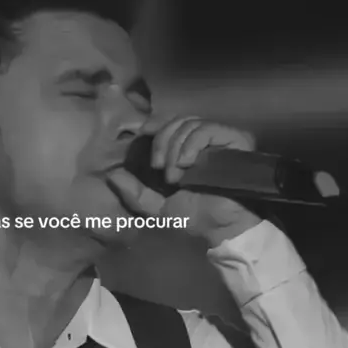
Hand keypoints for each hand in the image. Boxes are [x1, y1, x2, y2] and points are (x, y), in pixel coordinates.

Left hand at [107, 115, 262, 246]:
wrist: (224, 227)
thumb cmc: (196, 216)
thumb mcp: (157, 207)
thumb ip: (135, 193)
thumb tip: (112, 175)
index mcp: (186, 151)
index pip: (168, 124)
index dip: (155, 124)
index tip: (142, 133)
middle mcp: (204, 141)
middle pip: (176, 121)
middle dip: (161, 141)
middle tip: (158, 167)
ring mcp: (220, 138)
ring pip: (189, 123)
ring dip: (175, 147)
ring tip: (175, 174)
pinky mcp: (235, 138)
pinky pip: (206, 129)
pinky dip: (191, 144)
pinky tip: (187, 163)